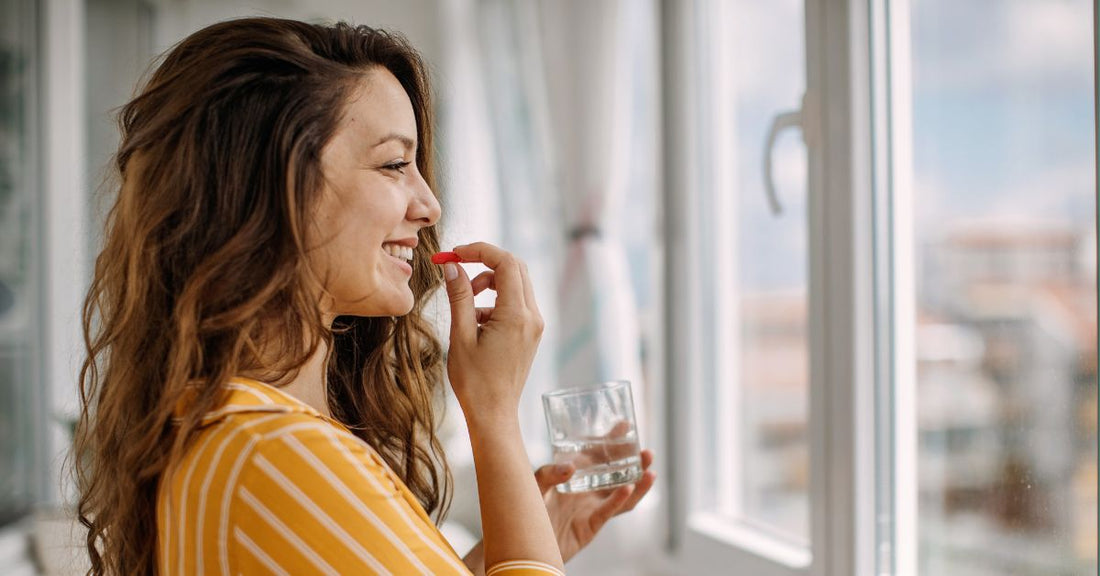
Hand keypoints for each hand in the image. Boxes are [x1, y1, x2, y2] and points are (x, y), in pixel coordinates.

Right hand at [442, 242, 543, 425]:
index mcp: (516, 315)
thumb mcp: (461, 336)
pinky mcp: (531, 332)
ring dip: (490, 281)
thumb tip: (452, 266)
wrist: (493, 414)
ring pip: (517, 283)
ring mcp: (535, 325)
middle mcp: (532, 316)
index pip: (505, 262)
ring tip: (466, 302)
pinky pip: (517, 302)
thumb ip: (459, 297)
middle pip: (515, 267)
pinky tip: (476, 321)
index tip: (454, 254)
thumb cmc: (474, 382)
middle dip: (485, 262)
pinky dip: (496, 300)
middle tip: (458, 268)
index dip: (479, 250)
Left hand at [533, 450, 656, 562]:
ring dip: (638, 483)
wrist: (523, 542)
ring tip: (650, 470)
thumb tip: (571, 467)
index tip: (626, 425)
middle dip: (634, 462)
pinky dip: (619, 500)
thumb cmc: (526, 510)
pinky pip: (608, 511)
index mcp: (576, 475)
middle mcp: (588, 489)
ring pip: (622, 494)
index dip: (613, 440)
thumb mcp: (533, 484)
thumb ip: (548, 473)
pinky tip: (628, 488)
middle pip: (617, 473)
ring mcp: (592, 507)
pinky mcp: (591, 525)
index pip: (599, 454)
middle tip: (646, 451)